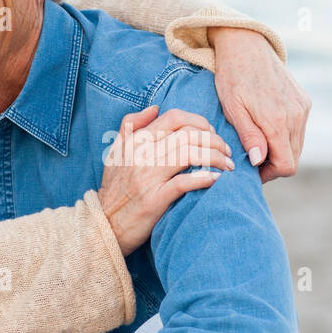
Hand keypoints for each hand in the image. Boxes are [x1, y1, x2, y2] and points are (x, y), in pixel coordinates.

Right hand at [99, 105, 234, 254]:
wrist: (104, 224)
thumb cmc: (114, 189)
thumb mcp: (116, 153)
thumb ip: (130, 126)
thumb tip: (154, 107)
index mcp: (136, 141)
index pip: (175, 118)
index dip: (200, 121)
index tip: (212, 133)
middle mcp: (142, 155)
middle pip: (188, 134)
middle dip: (214, 140)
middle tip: (226, 151)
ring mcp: (148, 177)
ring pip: (190, 154)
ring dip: (215, 157)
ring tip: (227, 165)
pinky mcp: (154, 199)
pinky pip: (184, 182)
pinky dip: (205, 179)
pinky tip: (216, 180)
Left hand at [208, 26, 310, 182]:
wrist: (245, 44)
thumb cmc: (232, 76)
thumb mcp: (233, 108)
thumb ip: (249, 136)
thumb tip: (260, 161)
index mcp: (278, 121)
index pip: (286, 165)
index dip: (270, 174)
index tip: (252, 170)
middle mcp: (296, 115)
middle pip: (294, 158)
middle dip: (274, 163)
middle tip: (252, 157)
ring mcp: (302, 107)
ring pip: (297, 144)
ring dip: (280, 149)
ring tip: (257, 141)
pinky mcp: (304, 100)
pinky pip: (299, 128)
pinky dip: (286, 134)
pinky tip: (267, 126)